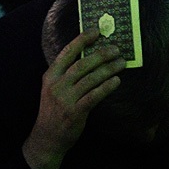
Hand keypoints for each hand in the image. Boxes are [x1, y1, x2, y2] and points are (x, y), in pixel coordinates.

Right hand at [23, 29, 124, 168]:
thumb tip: (90, 57)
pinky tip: (116, 81)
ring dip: (108, 69)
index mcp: (50, 76)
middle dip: (101, 55)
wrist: (47, 137)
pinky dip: (106, 87)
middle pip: (82, 65)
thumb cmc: (54, 111)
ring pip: (90, 79)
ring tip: (121, 63)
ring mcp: (65, 99)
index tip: (96, 32)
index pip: (67, 53)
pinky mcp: (75, 112)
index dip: (82, 40)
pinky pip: (94, 96)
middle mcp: (57, 85)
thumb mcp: (53, 89)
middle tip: (116, 49)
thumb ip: (66, 75)